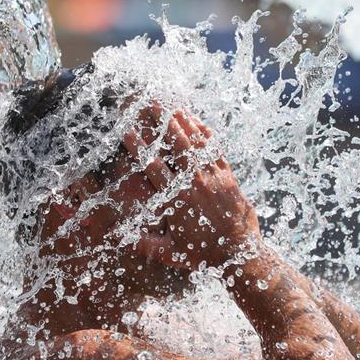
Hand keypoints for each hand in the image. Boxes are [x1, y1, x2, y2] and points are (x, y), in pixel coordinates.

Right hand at [127, 107, 261, 269]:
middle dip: (163, 122)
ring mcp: (213, 178)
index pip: (152, 166)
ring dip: (185, 123)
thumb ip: (144, 243)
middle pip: (176, 145)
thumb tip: (119, 237)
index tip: (127, 130)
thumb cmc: (203, 255)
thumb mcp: (170, 253)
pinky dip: (207, 136)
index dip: (139, 146)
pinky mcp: (228, 177)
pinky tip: (199, 123)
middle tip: (152, 104)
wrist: (240, 254)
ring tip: (173, 107)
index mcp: (176, 200)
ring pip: (197, 144)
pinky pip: (216, 151)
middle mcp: (194, 184)